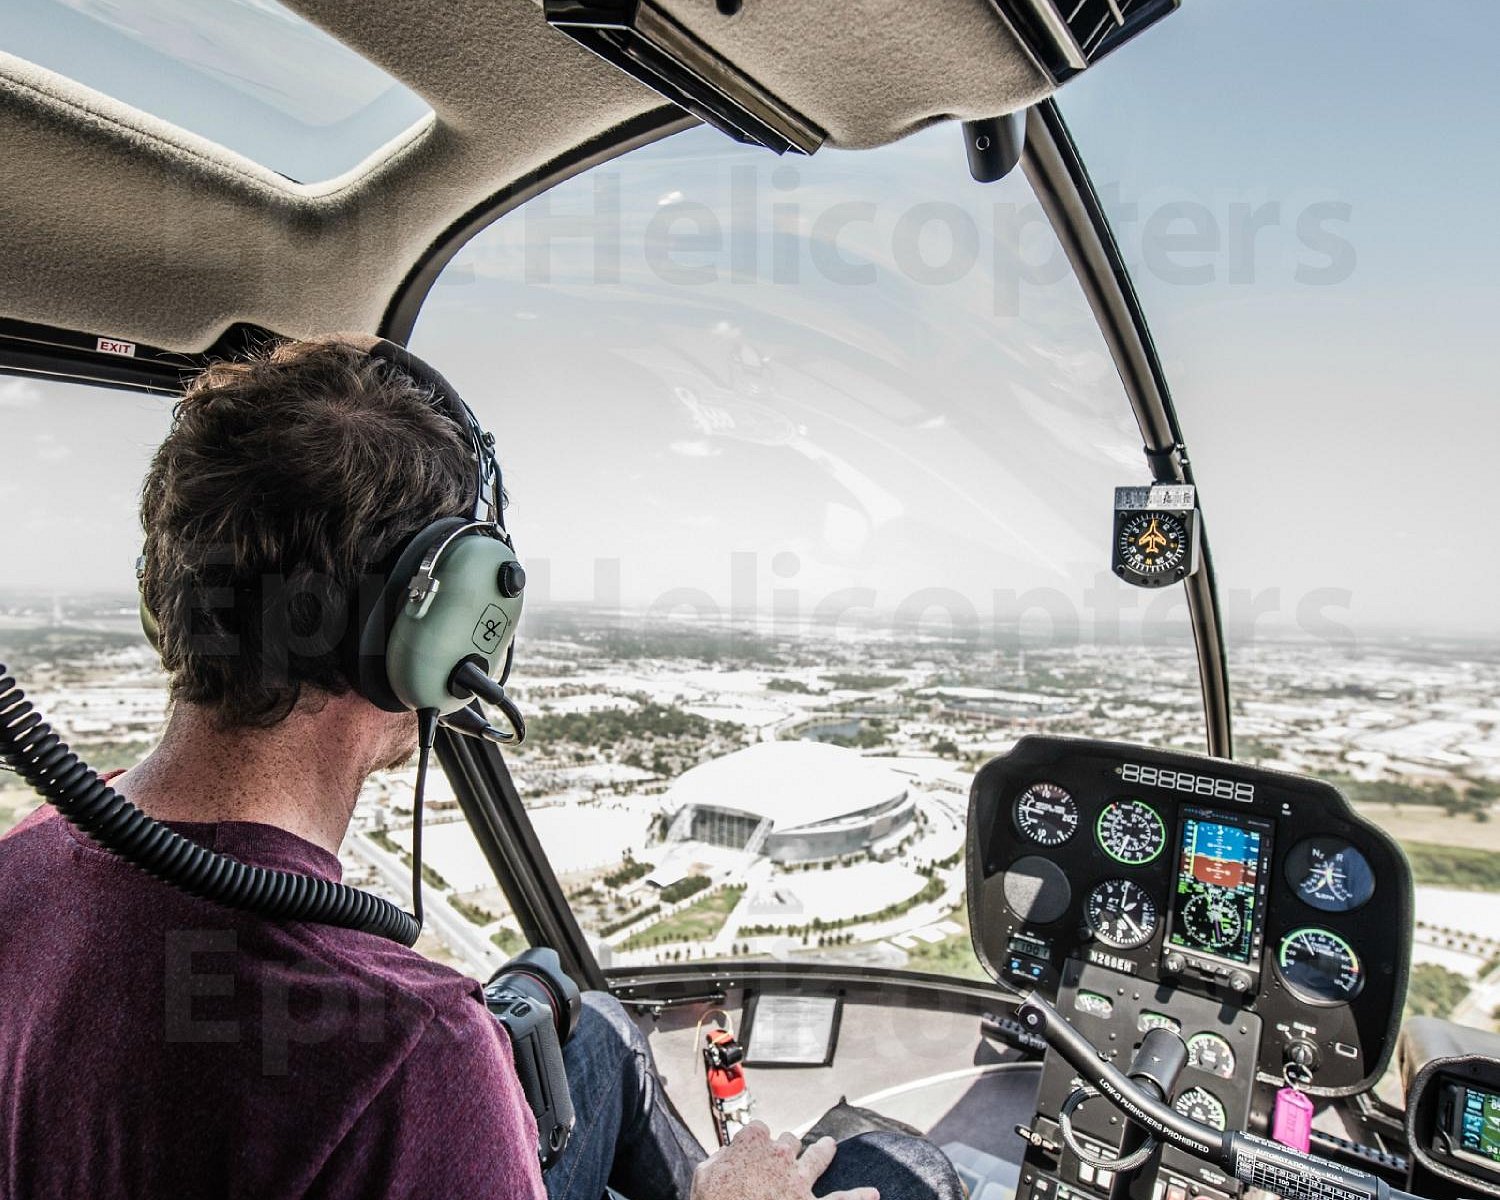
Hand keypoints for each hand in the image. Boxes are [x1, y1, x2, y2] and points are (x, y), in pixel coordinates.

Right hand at [690, 1121, 877, 1199]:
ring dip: (824, 1151)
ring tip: (831, 1146)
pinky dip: (859, 1197)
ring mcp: (799, 1180)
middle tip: (784, 1155)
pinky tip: (873, 1194)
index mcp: (753, 1142)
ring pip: (817, 1157)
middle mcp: (780, 1154)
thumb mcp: (702, 1176)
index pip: (758, 1130)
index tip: (750, 1151)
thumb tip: (728, 1154)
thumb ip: (718, 1159)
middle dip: (786, 1146)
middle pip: (788, 1140)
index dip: (754, 1141)